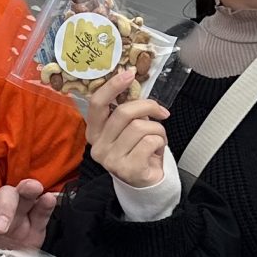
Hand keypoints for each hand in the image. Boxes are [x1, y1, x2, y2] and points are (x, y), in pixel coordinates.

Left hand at [0, 181, 57, 256]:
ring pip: (24, 194)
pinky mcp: (36, 226)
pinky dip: (47, 204)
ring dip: (29, 189)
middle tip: (0, 229)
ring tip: (34, 188)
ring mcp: (19, 215)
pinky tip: (49, 199)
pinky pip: (42, 211)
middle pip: (3, 196)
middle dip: (4, 209)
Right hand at [84, 69, 172, 190]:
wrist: (146, 182)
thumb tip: (133, 83)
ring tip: (158, 138)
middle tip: (162, 112)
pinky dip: (160, 142)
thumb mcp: (128, 128)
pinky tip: (157, 150)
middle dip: (148, 107)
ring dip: (157, 129)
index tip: (129, 73)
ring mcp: (110, 159)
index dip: (113, 86)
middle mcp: (97, 145)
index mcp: (94, 131)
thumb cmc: (138, 150)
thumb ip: (127, 110)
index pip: (97, 103)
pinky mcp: (127, 169)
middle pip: (123, 112)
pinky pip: (149, 142)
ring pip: (140, 127)